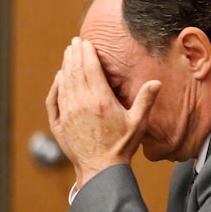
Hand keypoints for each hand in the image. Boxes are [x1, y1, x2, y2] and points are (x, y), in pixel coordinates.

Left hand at [45, 37, 160, 187]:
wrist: (100, 169)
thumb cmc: (121, 146)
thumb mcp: (138, 122)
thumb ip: (146, 100)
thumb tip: (156, 82)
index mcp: (100, 100)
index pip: (91, 69)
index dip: (88, 54)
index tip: (86, 42)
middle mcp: (81, 103)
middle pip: (75, 71)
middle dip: (74, 54)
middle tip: (74, 43)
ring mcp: (68, 113)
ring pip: (64, 82)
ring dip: (65, 66)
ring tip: (68, 54)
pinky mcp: (59, 123)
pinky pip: (55, 99)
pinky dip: (56, 85)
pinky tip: (60, 77)